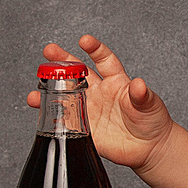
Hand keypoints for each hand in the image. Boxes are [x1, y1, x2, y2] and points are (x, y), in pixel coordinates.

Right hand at [28, 34, 175, 168]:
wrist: (150, 147)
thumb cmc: (152, 120)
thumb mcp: (151, 104)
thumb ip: (142, 95)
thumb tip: (139, 84)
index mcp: (116, 81)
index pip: (103, 60)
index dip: (94, 49)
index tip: (84, 40)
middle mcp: (99, 93)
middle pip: (77, 74)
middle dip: (62, 62)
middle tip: (48, 51)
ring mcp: (91, 110)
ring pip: (66, 99)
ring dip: (49, 95)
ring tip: (35, 95)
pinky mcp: (86, 130)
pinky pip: (66, 124)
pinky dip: (53, 120)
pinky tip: (42, 116)